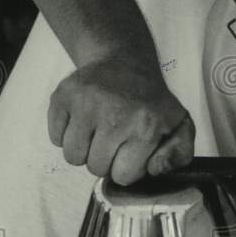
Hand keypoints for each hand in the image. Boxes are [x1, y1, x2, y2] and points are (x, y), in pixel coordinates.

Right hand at [48, 57, 194, 184]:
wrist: (124, 61)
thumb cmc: (150, 101)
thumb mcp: (179, 125)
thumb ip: (179, 154)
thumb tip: (154, 170)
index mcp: (146, 126)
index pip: (123, 175)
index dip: (127, 167)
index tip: (131, 151)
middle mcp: (115, 115)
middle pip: (95, 168)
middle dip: (104, 160)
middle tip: (113, 139)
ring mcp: (85, 104)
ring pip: (72, 157)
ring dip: (83, 150)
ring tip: (97, 132)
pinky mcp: (63, 96)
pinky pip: (55, 138)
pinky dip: (65, 134)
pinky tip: (82, 120)